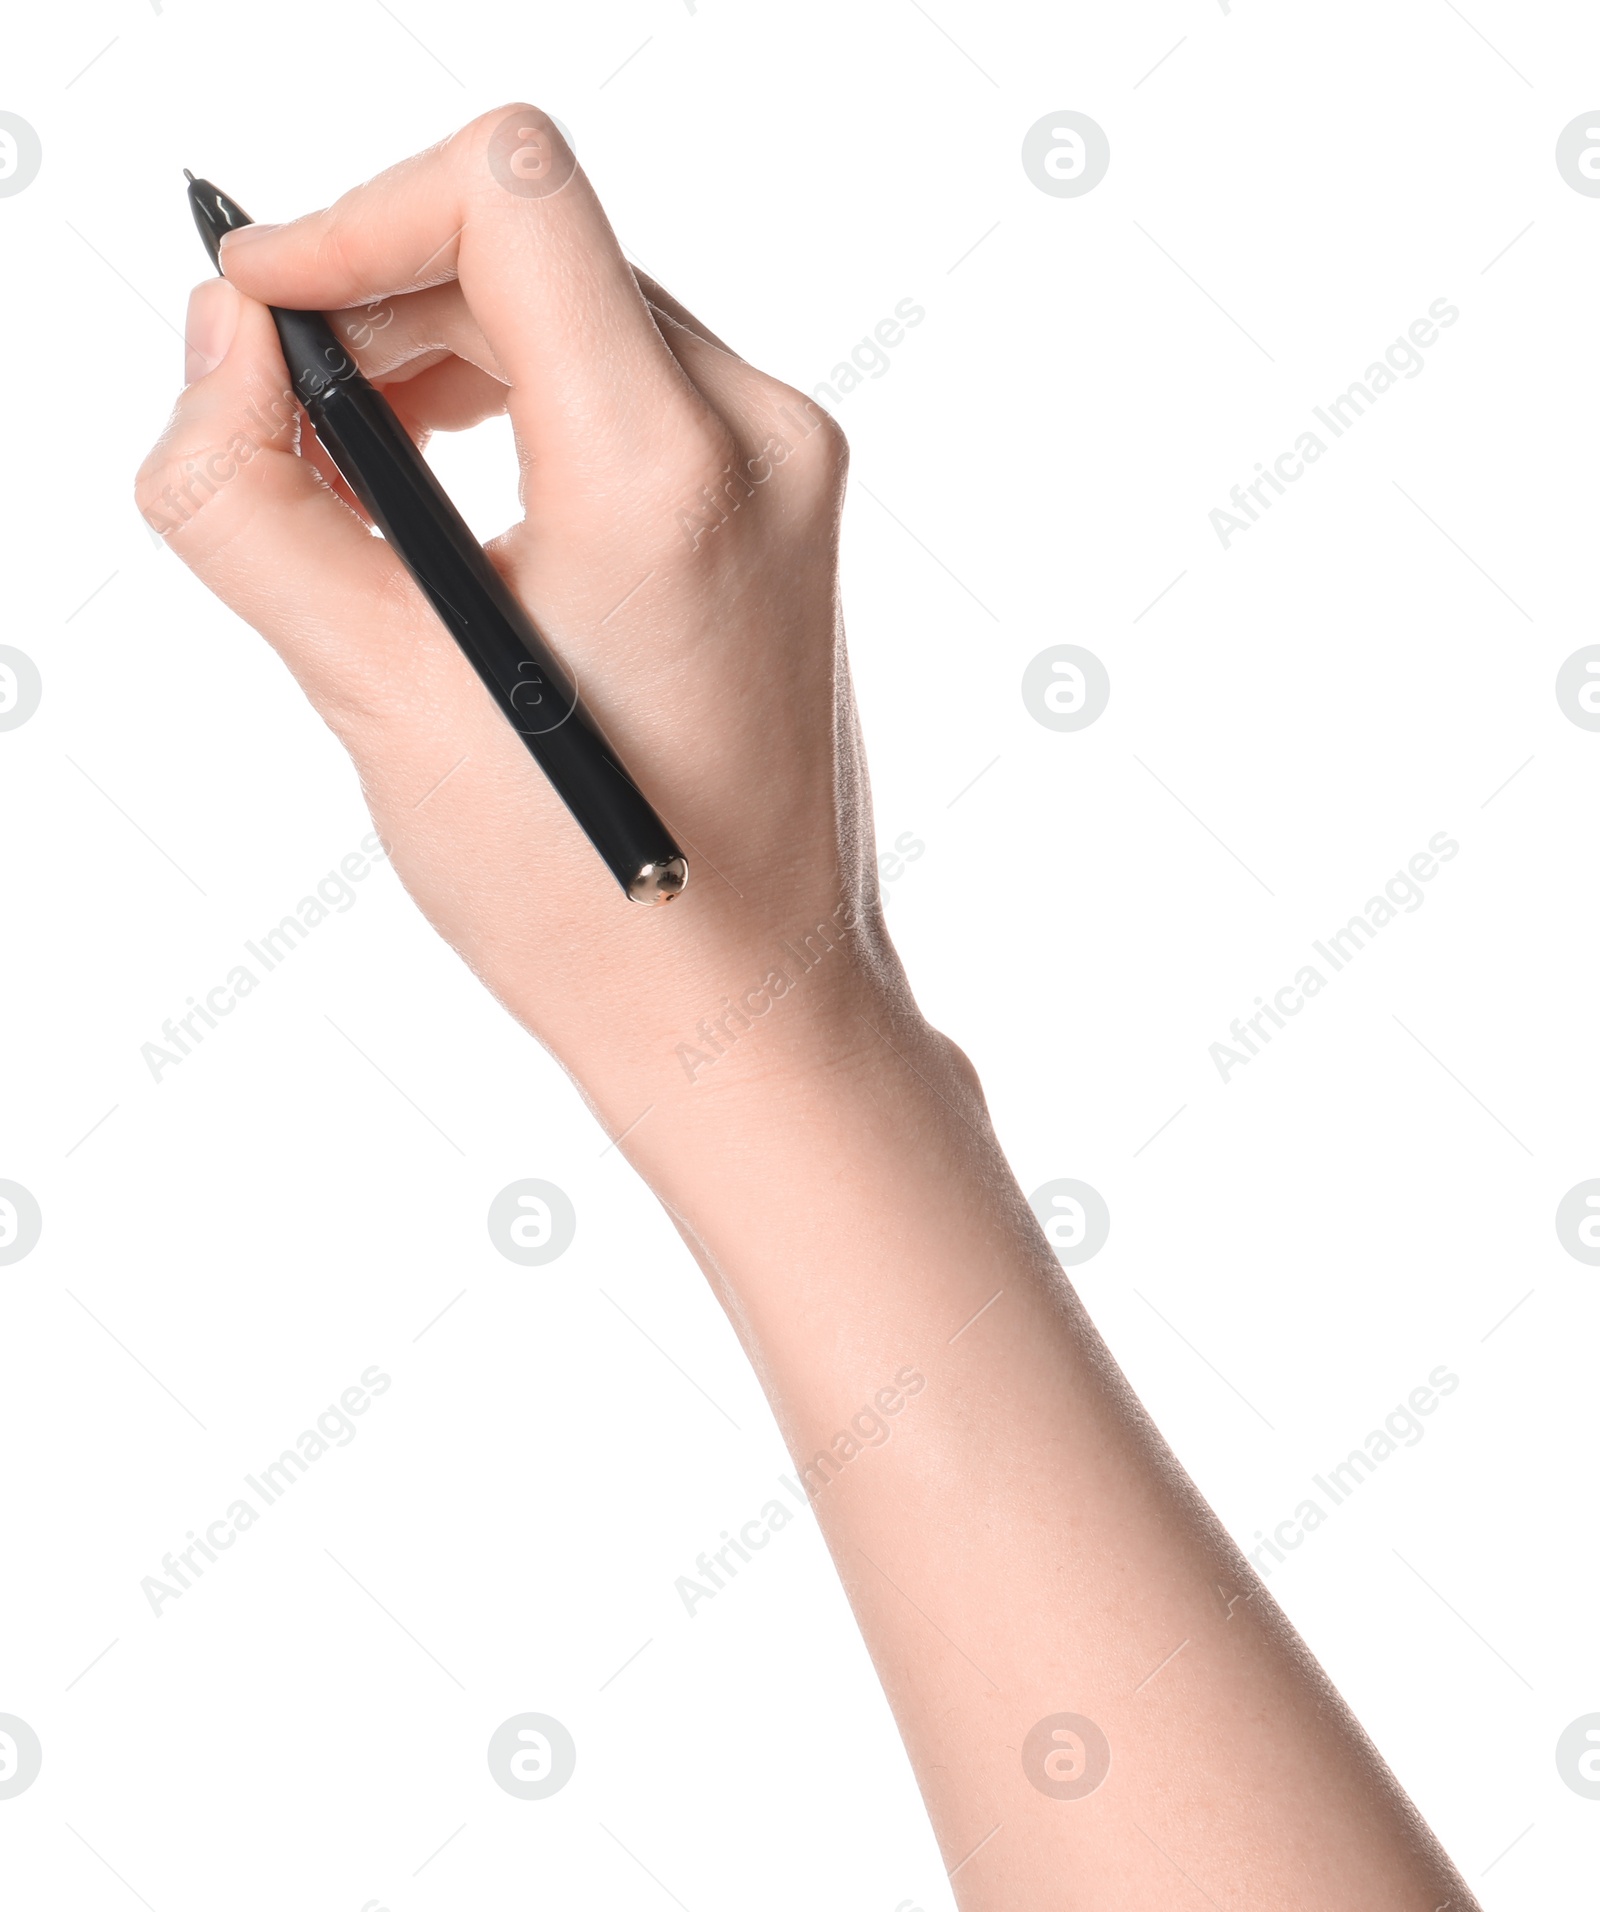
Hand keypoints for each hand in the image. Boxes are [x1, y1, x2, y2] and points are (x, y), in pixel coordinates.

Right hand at [137, 105, 897, 1129]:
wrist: (747, 999)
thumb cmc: (585, 892)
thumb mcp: (372, 690)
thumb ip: (248, 494)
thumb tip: (233, 340)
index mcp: (667, 469)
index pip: (507, 192)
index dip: (350, 220)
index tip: (260, 312)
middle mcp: (758, 437)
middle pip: (531, 245)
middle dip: (378, 308)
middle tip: (286, 434)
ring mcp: (788, 469)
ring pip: (578, 310)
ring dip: (442, 360)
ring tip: (359, 486)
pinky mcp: (784, 507)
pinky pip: (630, 384)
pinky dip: (521, 406)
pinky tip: (455, 501)